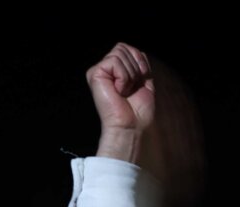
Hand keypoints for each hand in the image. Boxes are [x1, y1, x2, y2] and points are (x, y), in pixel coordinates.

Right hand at [87, 43, 153, 160]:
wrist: (131, 126)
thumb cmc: (138, 110)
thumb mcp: (145, 82)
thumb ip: (140, 64)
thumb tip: (138, 51)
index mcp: (117, 69)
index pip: (129, 49)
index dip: (140, 61)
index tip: (141, 80)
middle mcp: (106, 68)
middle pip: (124, 47)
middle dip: (135, 68)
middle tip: (131, 88)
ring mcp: (99, 70)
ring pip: (119, 53)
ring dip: (129, 75)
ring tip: (124, 91)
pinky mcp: (94, 73)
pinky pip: (115, 62)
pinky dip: (123, 78)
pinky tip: (118, 91)